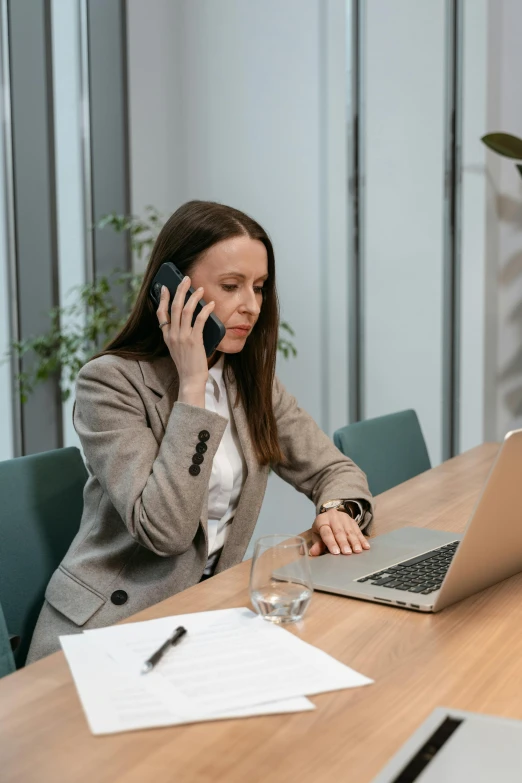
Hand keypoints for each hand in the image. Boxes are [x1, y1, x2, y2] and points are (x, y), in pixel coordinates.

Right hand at [157, 278, 215, 402]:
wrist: (190, 379)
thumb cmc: (187, 364)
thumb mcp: (178, 348)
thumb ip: (179, 334)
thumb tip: (190, 317)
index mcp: (167, 336)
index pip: (161, 314)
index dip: (162, 299)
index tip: (164, 287)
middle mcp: (173, 335)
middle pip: (174, 307)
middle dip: (180, 291)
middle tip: (186, 279)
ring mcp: (183, 337)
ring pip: (186, 311)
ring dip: (193, 297)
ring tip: (200, 289)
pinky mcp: (194, 340)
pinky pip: (200, 320)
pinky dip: (206, 310)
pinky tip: (211, 304)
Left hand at [309, 508, 370, 555]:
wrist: (331, 516)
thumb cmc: (323, 530)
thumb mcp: (317, 535)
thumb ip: (317, 544)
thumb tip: (313, 553)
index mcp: (321, 520)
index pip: (326, 532)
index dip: (331, 542)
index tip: (336, 552)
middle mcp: (333, 517)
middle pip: (339, 531)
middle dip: (344, 543)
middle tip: (347, 552)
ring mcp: (344, 517)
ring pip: (350, 531)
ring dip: (354, 542)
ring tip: (357, 551)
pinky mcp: (353, 520)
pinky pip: (358, 530)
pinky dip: (362, 539)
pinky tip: (365, 546)